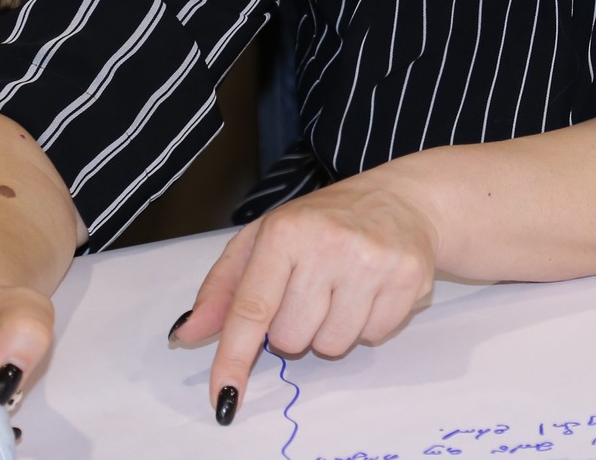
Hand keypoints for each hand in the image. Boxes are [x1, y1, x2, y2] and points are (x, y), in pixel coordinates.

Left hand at [169, 173, 439, 424]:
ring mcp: (372, 261)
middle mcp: (329, 243)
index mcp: (285, 231)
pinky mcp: (409, 277)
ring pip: (332, 345)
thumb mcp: (263, 240)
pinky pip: (372, 338)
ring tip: (342, 289)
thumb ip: (222, 289)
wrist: (401, 200)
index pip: (251, 308)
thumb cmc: (323, 223)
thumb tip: (187, 334)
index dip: (234, 357)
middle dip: (295, 327)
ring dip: (331, 330)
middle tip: (311, 290)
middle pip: (291, 338)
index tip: (224, 394)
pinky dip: (366, 325)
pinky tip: (370, 290)